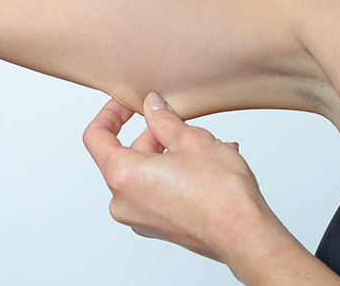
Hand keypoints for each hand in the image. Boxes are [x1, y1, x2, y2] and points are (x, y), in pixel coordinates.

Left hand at [82, 92, 271, 261]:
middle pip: (125, 155)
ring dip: (170, 153)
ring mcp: (139, 218)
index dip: (109, 114)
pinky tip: (207, 164)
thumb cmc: (219, 192)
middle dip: (152, 134)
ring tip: (207, 144)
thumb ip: (163, 119)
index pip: (96, 137)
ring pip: (145, 173)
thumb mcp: (190, 139)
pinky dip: (175, 174)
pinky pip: (157, 191)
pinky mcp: (158, 227)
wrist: (243, 234)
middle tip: (179, 121)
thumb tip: (152, 106)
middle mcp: (123, 202)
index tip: (127, 104)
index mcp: (122, 176)